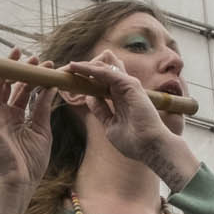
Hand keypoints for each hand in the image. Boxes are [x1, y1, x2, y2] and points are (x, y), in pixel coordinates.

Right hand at [0, 49, 56, 190]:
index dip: (34, 78)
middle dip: (21, 69)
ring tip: (17, 54)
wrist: (22, 181)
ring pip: (0, 88)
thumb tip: (51, 86)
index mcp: (18, 118)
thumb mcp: (42, 130)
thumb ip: (43, 108)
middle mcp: (6, 115)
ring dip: (6, 71)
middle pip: (12, 87)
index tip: (46, 65)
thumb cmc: (32, 161)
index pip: (25, 93)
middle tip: (32, 56)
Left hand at [64, 51, 195, 189]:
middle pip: (100, 75)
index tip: (67, 81)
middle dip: (82, 72)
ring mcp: (128, 87)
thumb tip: (89, 98)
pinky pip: (107, 73)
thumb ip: (101, 110)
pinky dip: (92, 70)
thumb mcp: (110, 125)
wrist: (150, 148)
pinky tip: (79, 68)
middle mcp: (124, 90)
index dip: (84, 82)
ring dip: (84, 68)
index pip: (100, 85)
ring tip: (68, 65)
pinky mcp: (130, 85)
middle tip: (64, 70)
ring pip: (102, 71)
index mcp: (120, 100)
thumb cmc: (134, 142)